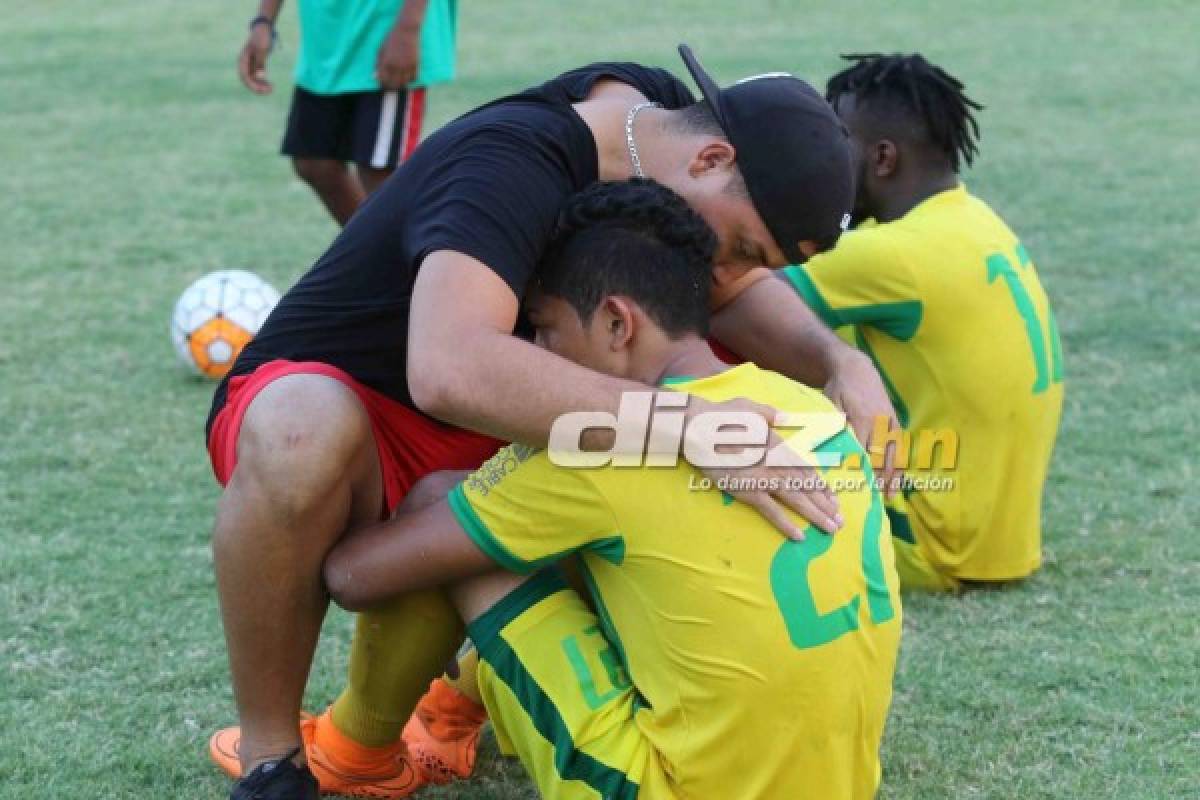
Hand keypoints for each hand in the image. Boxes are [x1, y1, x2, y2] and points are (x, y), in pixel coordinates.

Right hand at [237, 24, 273, 93]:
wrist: (264, 29)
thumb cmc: (262, 38)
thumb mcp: (262, 50)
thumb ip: (259, 63)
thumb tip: (260, 77)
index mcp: (242, 60)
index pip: (244, 77)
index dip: (252, 85)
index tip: (262, 90)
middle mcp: (244, 63)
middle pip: (248, 80)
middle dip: (257, 87)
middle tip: (270, 91)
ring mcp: (249, 64)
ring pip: (252, 80)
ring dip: (260, 85)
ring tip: (271, 89)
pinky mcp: (255, 64)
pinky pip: (257, 76)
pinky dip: (262, 81)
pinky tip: (270, 85)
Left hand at [375, 23, 419, 89]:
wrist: (407, 31)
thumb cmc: (391, 39)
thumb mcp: (381, 50)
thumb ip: (378, 64)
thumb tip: (374, 77)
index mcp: (386, 63)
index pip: (383, 80)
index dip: (382, 85)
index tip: (382, 86)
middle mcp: (396, 66)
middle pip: (394, 84)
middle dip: (391, 87)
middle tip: (390, 87)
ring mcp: (407, 66)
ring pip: (404, 83)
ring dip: (400, 85)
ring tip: (398, 84)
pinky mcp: (415, 64)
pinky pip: (414, 78)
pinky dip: (410, 80)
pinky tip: (407, 78)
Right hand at [685, 396, 841, 540]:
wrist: (699, 429)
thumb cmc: (721, 417)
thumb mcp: (750, 408)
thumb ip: (771, 414)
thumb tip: (785, 417)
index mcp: (779, 445)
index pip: (807, 469)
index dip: (822, 486)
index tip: (834, 500)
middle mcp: (778, 463)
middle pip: (808, 487)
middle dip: (826, 505)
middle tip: (840, 522)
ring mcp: (764, 478)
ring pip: (797, 500)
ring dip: (816, 516)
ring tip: (831, 529)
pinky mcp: (748, 491)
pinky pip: (772, 511)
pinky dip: (786, 524)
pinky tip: (799, 537)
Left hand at [823, 350, 902, 497]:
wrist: (858, 369)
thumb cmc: (838, 389)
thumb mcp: (830, 405)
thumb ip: (833, 427)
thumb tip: (832, 451)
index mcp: (862, 419)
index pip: (864, 452)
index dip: (863, 473)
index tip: (860, 491)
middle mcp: (880, 423)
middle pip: (881, 458)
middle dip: (879, 481)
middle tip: (875, 503)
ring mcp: (891, 423)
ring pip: (894, 455)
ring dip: (892, 478)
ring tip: (889, 498)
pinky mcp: (897, 423)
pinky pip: (901, 449)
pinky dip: (899, 467)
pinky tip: (897, 482)